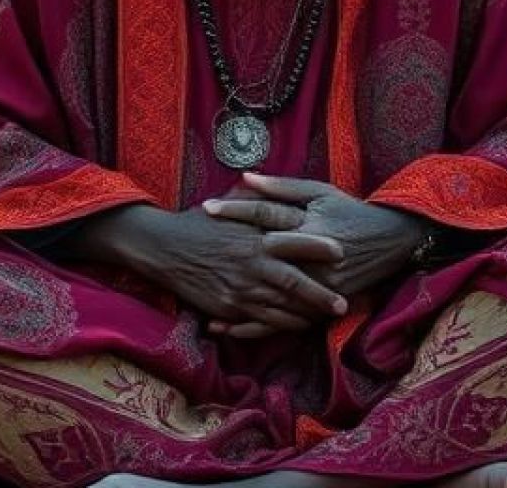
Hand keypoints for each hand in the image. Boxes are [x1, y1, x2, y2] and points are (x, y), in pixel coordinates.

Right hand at [86, 204, 349, 335]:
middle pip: (295, 284)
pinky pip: (258, 322)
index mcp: (255, 236)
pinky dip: (278, 326)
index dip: (319, 248)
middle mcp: (251, 265)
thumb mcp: (230, 202)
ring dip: (304, 315)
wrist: (163, 248)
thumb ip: (258, 196)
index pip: (295, 242)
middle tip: (343, 303)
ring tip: (324, 318)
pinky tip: (294, 326)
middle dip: (321, 295)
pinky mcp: (228, 307)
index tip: (341, 252)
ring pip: (280, 309)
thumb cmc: (200, 221)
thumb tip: (276, 180)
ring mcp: (240, 290)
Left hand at [204, 172, 428, 312]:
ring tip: (199, 301)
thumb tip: (246, 176)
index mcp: (309, 225)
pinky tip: (226, 328)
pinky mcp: (319, 307)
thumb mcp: (321, 192)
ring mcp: (315, 286)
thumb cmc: (351, 212)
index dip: (236, 210)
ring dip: (234, 300)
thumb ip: (283, 187)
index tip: (208, 207)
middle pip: (262, 256)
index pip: (266, 214)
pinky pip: (282, 322)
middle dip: (227, 256)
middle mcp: (311, 256)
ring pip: (268, 296)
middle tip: (195, 253)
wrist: (391, 242)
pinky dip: (252, 327)